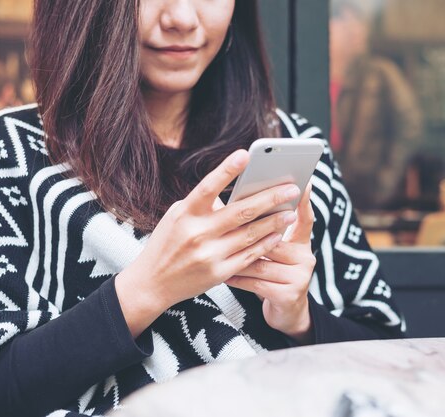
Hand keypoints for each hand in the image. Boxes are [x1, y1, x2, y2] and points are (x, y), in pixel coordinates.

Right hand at [115, 150, 299, 336]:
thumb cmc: (168, 242)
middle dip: (270, 198)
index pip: (207, 187)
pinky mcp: (219, 273)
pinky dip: (266, 244)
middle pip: (240, 211)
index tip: (246, 154)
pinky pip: (249, 255)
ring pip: (250, 234)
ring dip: (274, 221)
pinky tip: (279, 234)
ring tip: (291, 210)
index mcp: (185, 214)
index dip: (226, 170)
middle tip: (291, 187)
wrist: (152, 283)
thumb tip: (237, 191)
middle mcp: (197, 233)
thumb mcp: (177, 217)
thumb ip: (203, 203)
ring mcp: (209, 255)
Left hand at [226, 183, 315, 343]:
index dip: (304, 200)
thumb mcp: (273, 252)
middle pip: (274, 237)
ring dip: (235, 255)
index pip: (305, 217)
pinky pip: (256, 282)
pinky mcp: (288, 296)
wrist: (284, 315)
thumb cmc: (271, 275)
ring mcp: (299, 277)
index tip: (303, 181)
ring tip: (215, 247)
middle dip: (249, 227)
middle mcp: (306, 257)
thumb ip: (262, 231)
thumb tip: (236, 203)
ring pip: (261, 260)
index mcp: (302, 242)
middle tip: (227, 216)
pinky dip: (236, 277)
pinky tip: (221, 273)